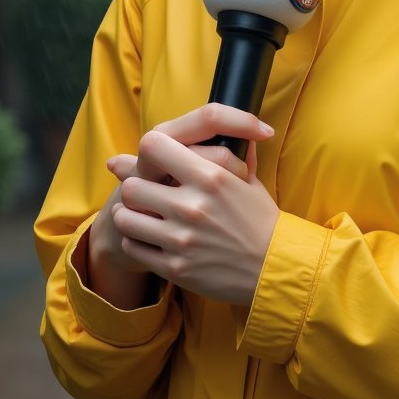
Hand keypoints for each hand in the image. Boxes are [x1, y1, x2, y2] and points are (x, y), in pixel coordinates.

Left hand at [105, 105, 279, 305]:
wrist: (274, 268)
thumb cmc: (261, 221)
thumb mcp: (250, 181)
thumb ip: (229, 153)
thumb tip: (220, 130)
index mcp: (210, 176)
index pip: (154, 146)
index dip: (151, 150)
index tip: (156, 158)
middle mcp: (191, 206)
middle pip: (131, 186)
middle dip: (135, 187)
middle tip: (145, 191)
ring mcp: (180, 239)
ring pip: (124, 218)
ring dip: (129, 215)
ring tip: (142, 214)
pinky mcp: (174, 267)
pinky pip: (133, 247)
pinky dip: (136, 241)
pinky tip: (149, 238)